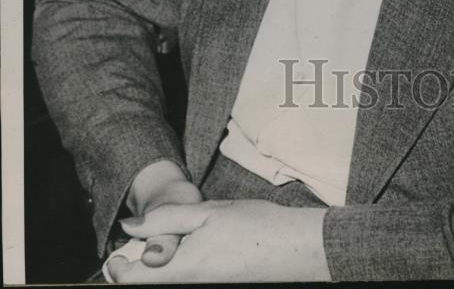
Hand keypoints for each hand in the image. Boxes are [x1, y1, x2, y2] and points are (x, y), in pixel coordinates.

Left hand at [106, 199, 330, 282]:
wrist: (295, 249)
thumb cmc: (255, 227)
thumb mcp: (206, 213)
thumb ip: (164, 218)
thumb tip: (128, 225)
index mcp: (180, 271)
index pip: (129, 280)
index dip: (117, 264)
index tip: (121, 245)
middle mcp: (188, 287)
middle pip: (145, 283)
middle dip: (138, 262)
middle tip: (148, 236)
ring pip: (165, 281)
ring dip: (160, 263)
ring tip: (175, 236)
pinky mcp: (213, 286)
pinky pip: (183, 280)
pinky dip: (178, 264)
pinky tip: (194, 245)